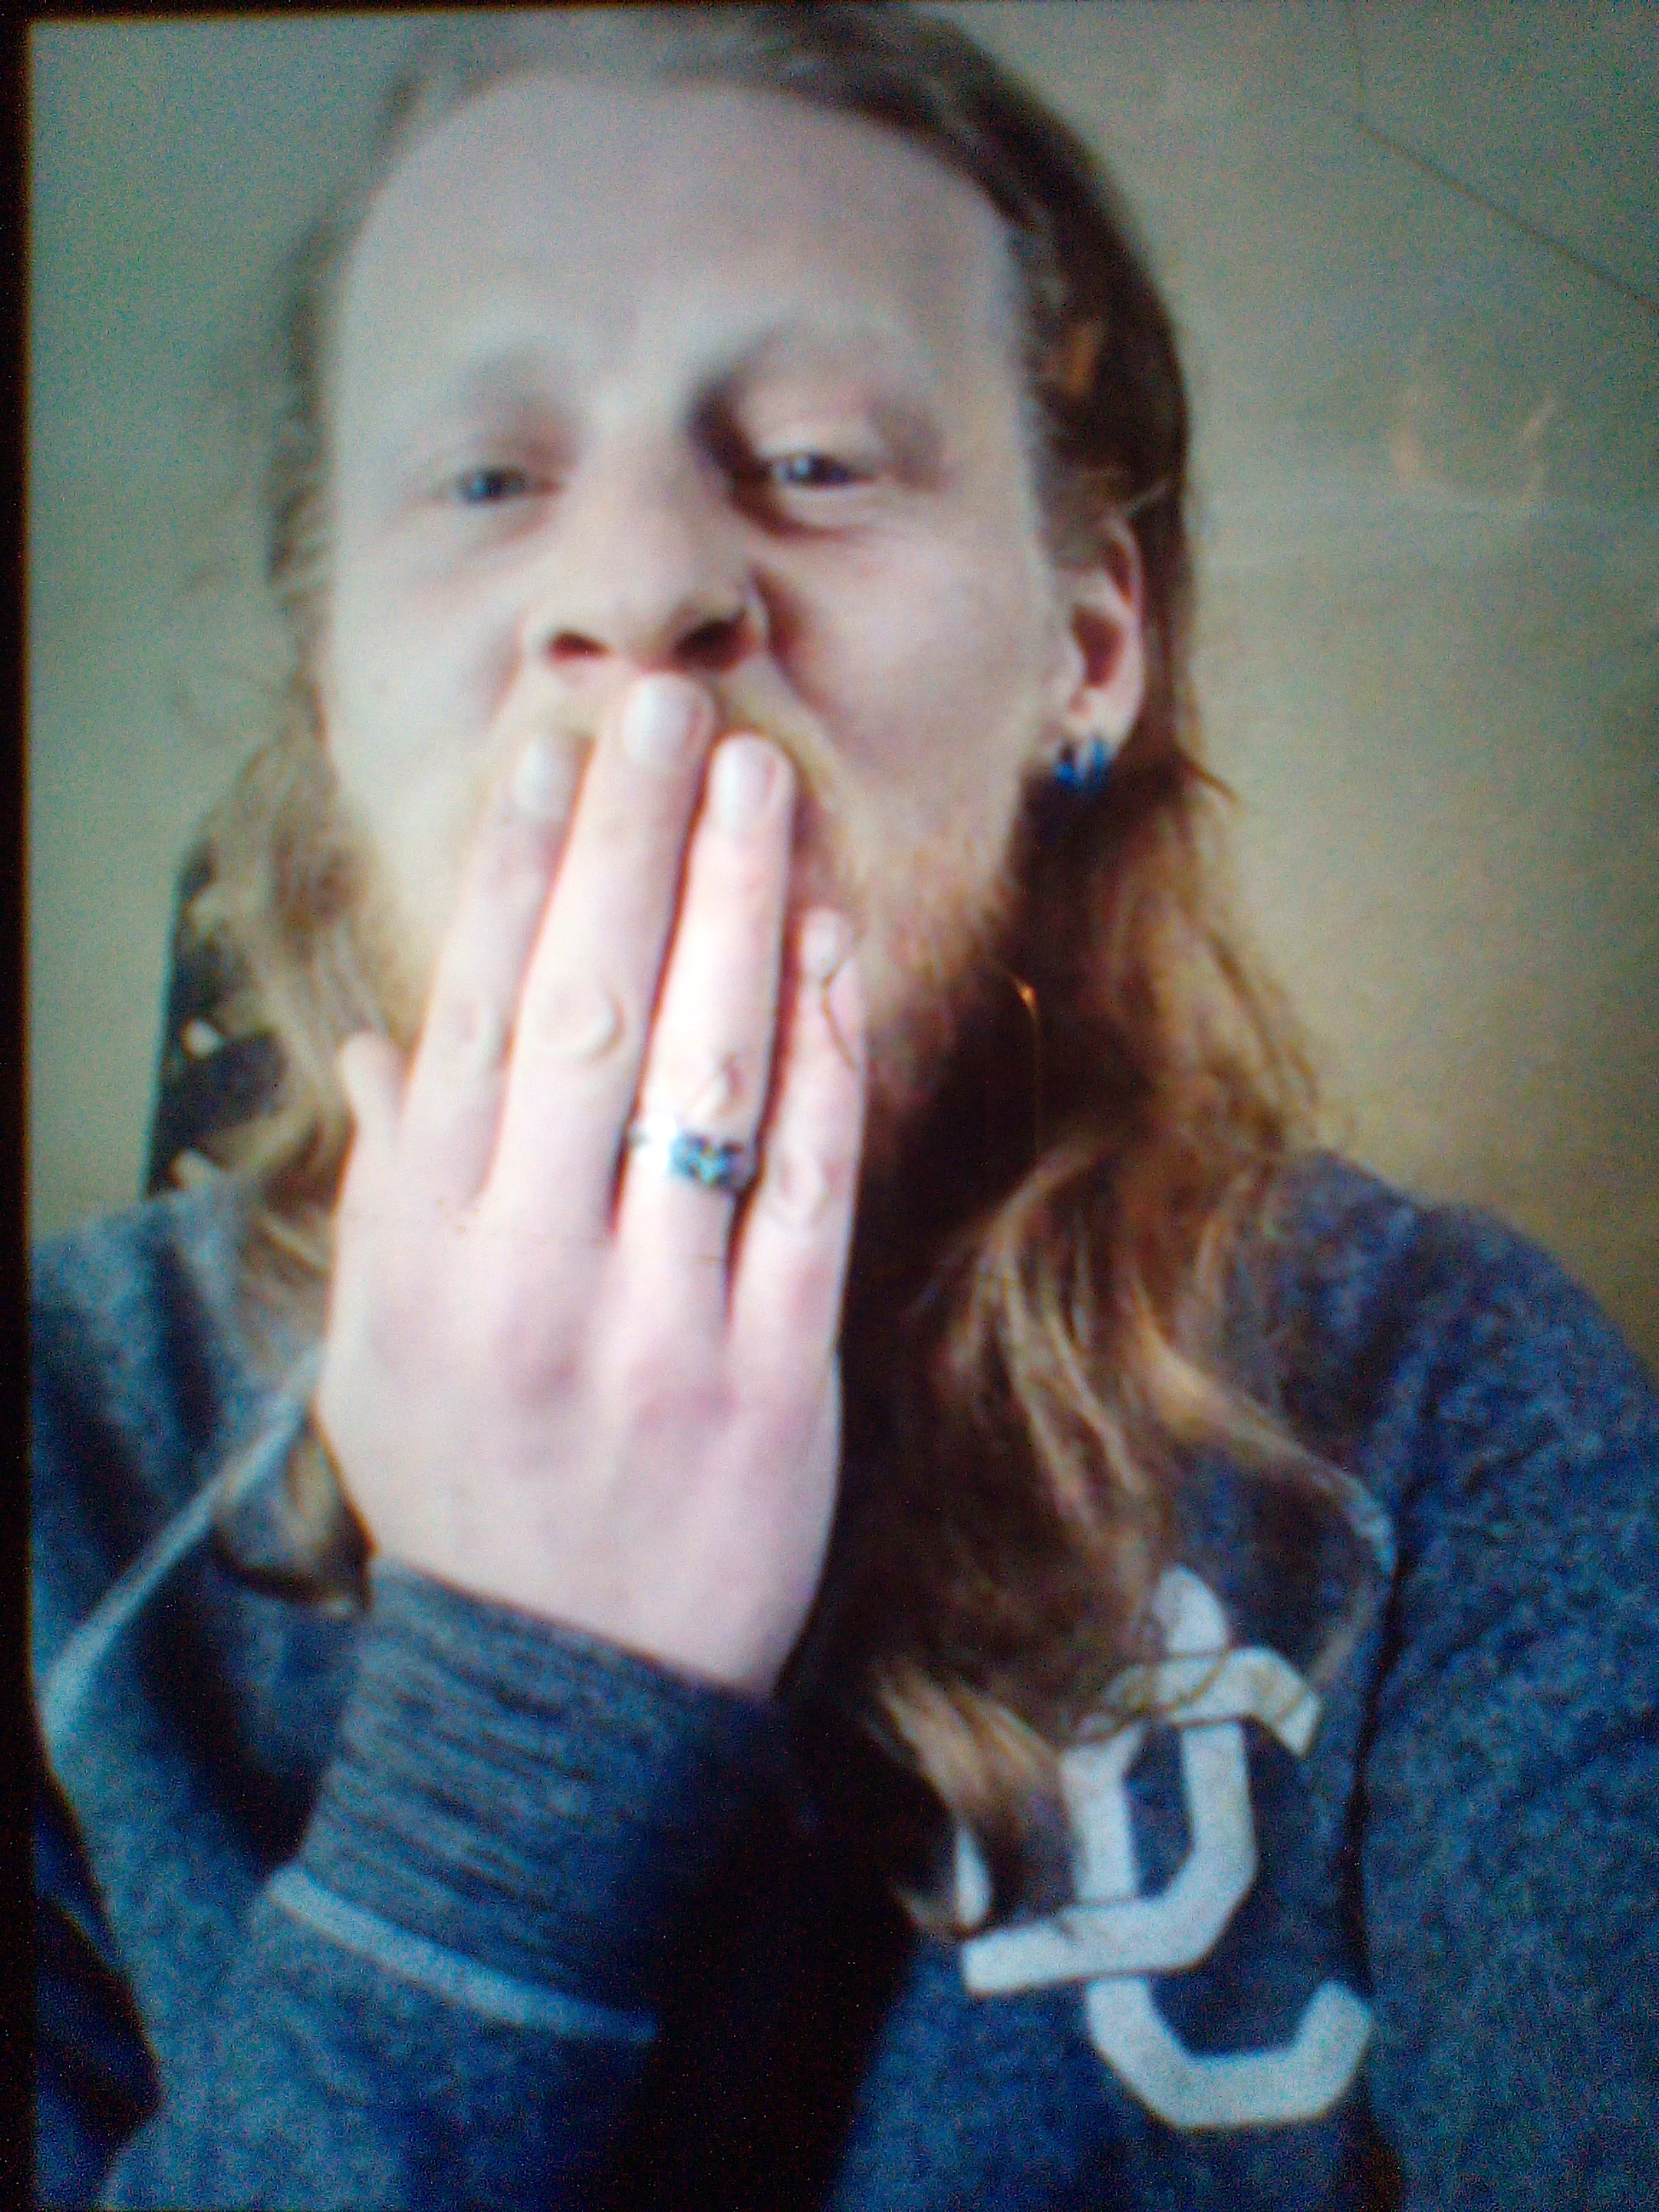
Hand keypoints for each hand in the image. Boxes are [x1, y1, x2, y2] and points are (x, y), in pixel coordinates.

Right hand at [315, 674, 865, 1693]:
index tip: (549, 753)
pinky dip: (827, 1058)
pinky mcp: (777, 1375)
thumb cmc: (468, 1499)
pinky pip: (811, 1185)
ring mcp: (663, 1322)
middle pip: (586, 1015)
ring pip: (706, 1077)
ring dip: (735, 912)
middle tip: (666, 707)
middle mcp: (534, 1272)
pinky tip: (833, 947)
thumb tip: (380, 1037)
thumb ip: (382, 1190)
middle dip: (627, 846)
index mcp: (429, 1256)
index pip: (470, 1021)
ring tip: (757, 783)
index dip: (510, 873)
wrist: (568, 1699)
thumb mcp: (377, 1358)